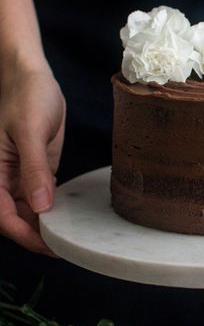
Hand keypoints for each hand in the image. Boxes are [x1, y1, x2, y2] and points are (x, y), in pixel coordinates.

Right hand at [0, 68, 65, 253]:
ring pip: (29, 213)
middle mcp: (3, 179)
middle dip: (38, 237)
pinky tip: (70, 218)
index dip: (25, 235)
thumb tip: (41, 206)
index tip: (50, 246)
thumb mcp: (30, 130)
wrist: (33, 77)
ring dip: (47, 227)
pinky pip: (42, 198)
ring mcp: (20, 177)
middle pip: (16, 220)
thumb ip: (34, 168)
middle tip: (69, 248)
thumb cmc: (26, 97)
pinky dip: (53, 210)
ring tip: (73, 239)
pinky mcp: (36, 171)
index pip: (4, 216)